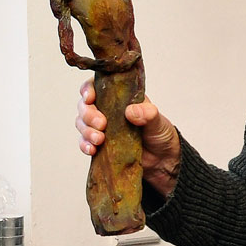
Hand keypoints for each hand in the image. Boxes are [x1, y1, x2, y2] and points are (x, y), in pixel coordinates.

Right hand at [76, 80, 181, 196]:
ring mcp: (102, 128)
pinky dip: (85, 145)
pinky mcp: (100, 145)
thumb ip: (148, 113)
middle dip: (88, 114)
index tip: (90, 98)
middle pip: (85, 106)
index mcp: (119, 98)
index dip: (88, 89)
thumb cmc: (160, 134)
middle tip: (101, 124)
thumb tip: (131, 111)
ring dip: (86, 131)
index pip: (97, 86)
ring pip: (82, 124)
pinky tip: (92, 149)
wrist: (163, 159)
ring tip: (99, 139)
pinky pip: (85, 142)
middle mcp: (107, 110)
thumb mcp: (158, 121)